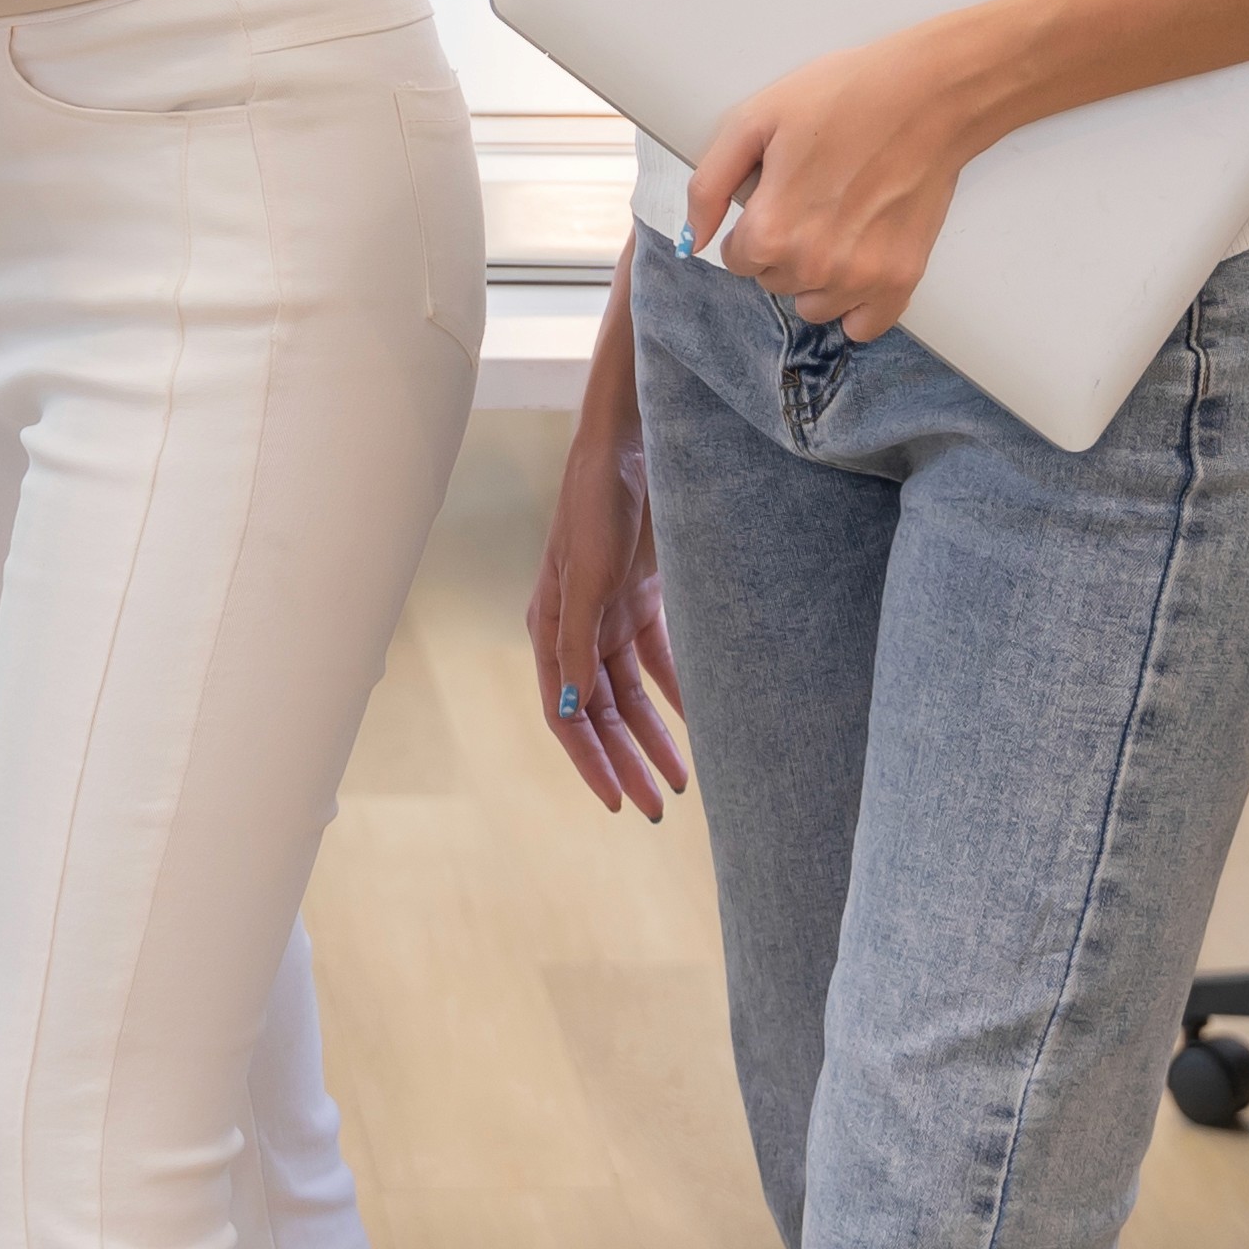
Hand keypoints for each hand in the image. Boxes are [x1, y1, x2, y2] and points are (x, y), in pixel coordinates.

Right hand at [525, 348, 690, 820]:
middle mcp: (575, 630)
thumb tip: (573, 711)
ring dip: (653, 734)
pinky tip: (699, 719)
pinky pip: (659, 659)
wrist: (630, 442)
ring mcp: (609, 613)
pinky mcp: (641, 595)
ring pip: (631, 693)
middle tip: (657, 806)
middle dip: (626, 759)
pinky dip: (677, 690)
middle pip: (600, 712)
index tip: (617, 803)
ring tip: (681, 779)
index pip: (565, 714)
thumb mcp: (586, 577)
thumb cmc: (595, 503)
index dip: (589, 761)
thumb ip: (577, 646)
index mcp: (549, 629)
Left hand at [679, 17, 989, 341]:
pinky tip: (860, 261)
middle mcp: (814, 265)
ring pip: (813, 304)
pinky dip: (856, 304)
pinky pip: (863, 325)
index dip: (753, 224)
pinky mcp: (901, 281)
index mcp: (771, 230)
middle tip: (813, 197)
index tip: (777, 196)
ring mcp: (860, 278)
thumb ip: (708, 187)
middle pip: (773, 282)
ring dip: (816, 276)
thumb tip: (690, 242)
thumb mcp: (754, 121)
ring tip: (839, 222)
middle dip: (782, 247)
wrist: (926, 95)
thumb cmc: (842, 97)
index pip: (737, 259)